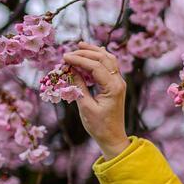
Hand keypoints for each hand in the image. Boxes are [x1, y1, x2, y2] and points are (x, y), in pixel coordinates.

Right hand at [62, 41, 127, 156]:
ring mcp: (119, 83)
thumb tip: (70, 69)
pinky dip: (99, 59)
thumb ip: (78, 86)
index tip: (64, 58)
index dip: (79, 59)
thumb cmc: (99, 126)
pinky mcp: (115, 85)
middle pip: (104, 58)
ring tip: (80, 46)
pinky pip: (109, 66)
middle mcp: (118, 82)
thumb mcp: (85, 107)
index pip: (95, 66)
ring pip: (109, 60)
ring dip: (94, 52)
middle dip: (86, 52)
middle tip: (69, 52)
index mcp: (113, 88)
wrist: (112, 137)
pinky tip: (90, 55)